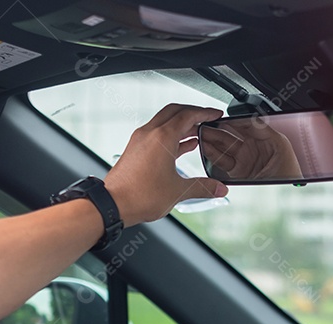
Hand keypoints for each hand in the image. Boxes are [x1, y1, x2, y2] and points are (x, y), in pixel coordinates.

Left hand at [104, 104, 228, 225]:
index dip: (205, 113)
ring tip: (197, 132)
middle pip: (174, 111)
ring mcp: (140, 140)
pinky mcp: (135, 149)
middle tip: (207, 118)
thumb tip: (219, 188)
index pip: (188, 115)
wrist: (114, 204)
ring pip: (164, 121)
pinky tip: (181, 146)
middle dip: (193, 112)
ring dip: (181, 124)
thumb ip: (203, 187)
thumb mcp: (179, 191)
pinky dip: (171, 136)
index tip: (215, 114)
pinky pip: (156, 134)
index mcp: (162, 138)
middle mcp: (149, 134)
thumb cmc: (140, 195)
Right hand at [200, 117, 303, 180]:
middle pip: (229, 134)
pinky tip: (205, 147)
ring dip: (211, 140)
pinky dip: (212, 155)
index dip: (229, 121)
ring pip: (223, 146)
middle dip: (216, 129)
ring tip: (201, 134)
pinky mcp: (237, 171)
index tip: (217, 117)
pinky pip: (222, 160)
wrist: (287, 190)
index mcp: (261, 137)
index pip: (240, 125)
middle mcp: (250, 147)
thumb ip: (264, 128)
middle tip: (204, 125)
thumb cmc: (289, 168)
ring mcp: (243, 159)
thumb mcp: (280, 143)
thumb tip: (250, 117)